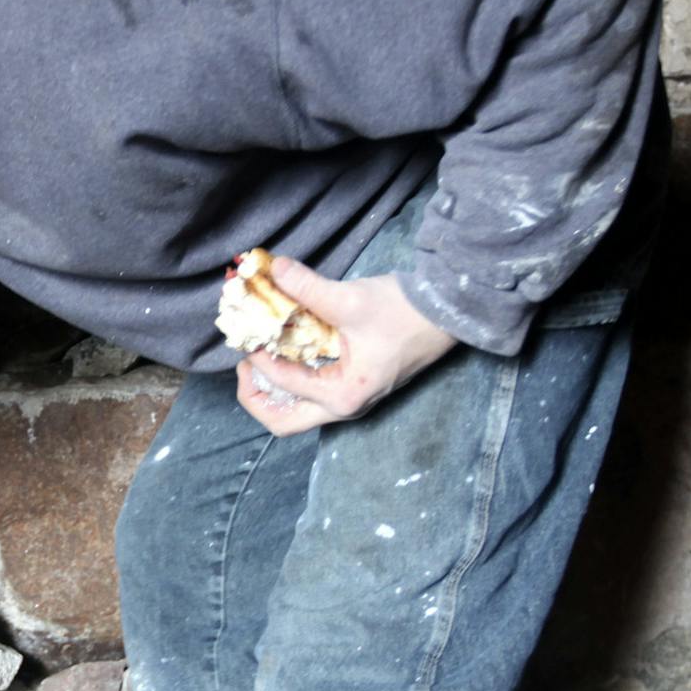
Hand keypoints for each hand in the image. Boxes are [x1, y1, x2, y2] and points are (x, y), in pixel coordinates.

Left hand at [234, 262, 458, 435]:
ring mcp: (350, 402)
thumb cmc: (403, 311)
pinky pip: (309, 399)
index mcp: (343, 395)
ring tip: (258, 359)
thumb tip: (272, 269)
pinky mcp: (354, 389)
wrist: (445, 313)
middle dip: (255, 395)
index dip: (257, 356)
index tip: (246, 331)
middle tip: (244, 363)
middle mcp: (344, 408)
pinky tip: (284, 356)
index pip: (283, 383)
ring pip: (295, 414)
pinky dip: (289, 384)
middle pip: (282, 421)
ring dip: (271, 393)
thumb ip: (307, 287)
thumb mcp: (350, 299)